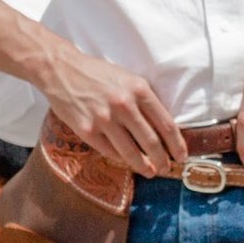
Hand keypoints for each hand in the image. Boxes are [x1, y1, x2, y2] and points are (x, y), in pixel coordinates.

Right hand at [38, 43, 186, 175]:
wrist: (62, 70)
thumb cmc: (98, 74)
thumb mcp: (129, 79)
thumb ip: (145, 100)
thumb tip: (162, 127)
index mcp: (139, 90)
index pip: (166, 124)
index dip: (176, 144)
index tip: (182, 155)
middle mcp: (124, 105)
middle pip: (151, 142)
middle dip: (163, 160)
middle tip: (168, 169)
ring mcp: (104, 119)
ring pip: (131, 152)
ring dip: (143, 166)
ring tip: (151, 172)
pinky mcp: (86, 130)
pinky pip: (109, 151)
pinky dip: (121, 159)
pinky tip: (127, 162)